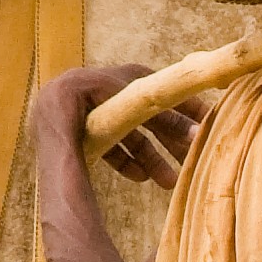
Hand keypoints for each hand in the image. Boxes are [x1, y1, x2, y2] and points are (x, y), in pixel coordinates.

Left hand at [37, 62, 205, 186]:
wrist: (54, 109)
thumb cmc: (94, 100)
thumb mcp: (135, 108)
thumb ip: (167, 121)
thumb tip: (198, 135)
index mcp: (127, 79)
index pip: (162, 93)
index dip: (185, 108)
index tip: (207, 121)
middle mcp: (111, 93)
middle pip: (148, 117)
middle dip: (170, 138)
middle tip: (192, 155)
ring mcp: (94, 112)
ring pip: (130, 135)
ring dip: (151, 157)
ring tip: (168, 181)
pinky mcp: (81, 131)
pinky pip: (109, 146)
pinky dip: (125, 160)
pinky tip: (141, 177)